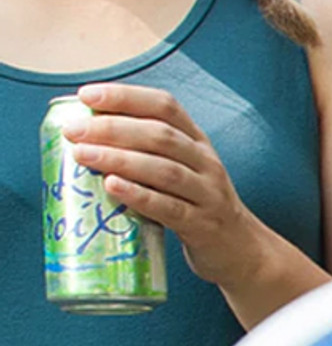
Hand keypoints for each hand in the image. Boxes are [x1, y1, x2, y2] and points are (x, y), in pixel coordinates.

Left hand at [64, 81, 287, 300]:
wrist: (241, 249)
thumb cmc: (198, 205)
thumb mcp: (183, 169)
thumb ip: (146, 150)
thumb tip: (85, 132)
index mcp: (197, 142)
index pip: (165, 106)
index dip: (126, 97)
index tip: (87, 95)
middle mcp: (206, 163)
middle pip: (160, 136)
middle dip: (113, 129)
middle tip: (74, 131)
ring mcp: (209, 195)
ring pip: (165, 170)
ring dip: (120, 159)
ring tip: (84, 155)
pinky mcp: (203, 227)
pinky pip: (170, 208)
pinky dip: (140, 195)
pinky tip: (113, 186)